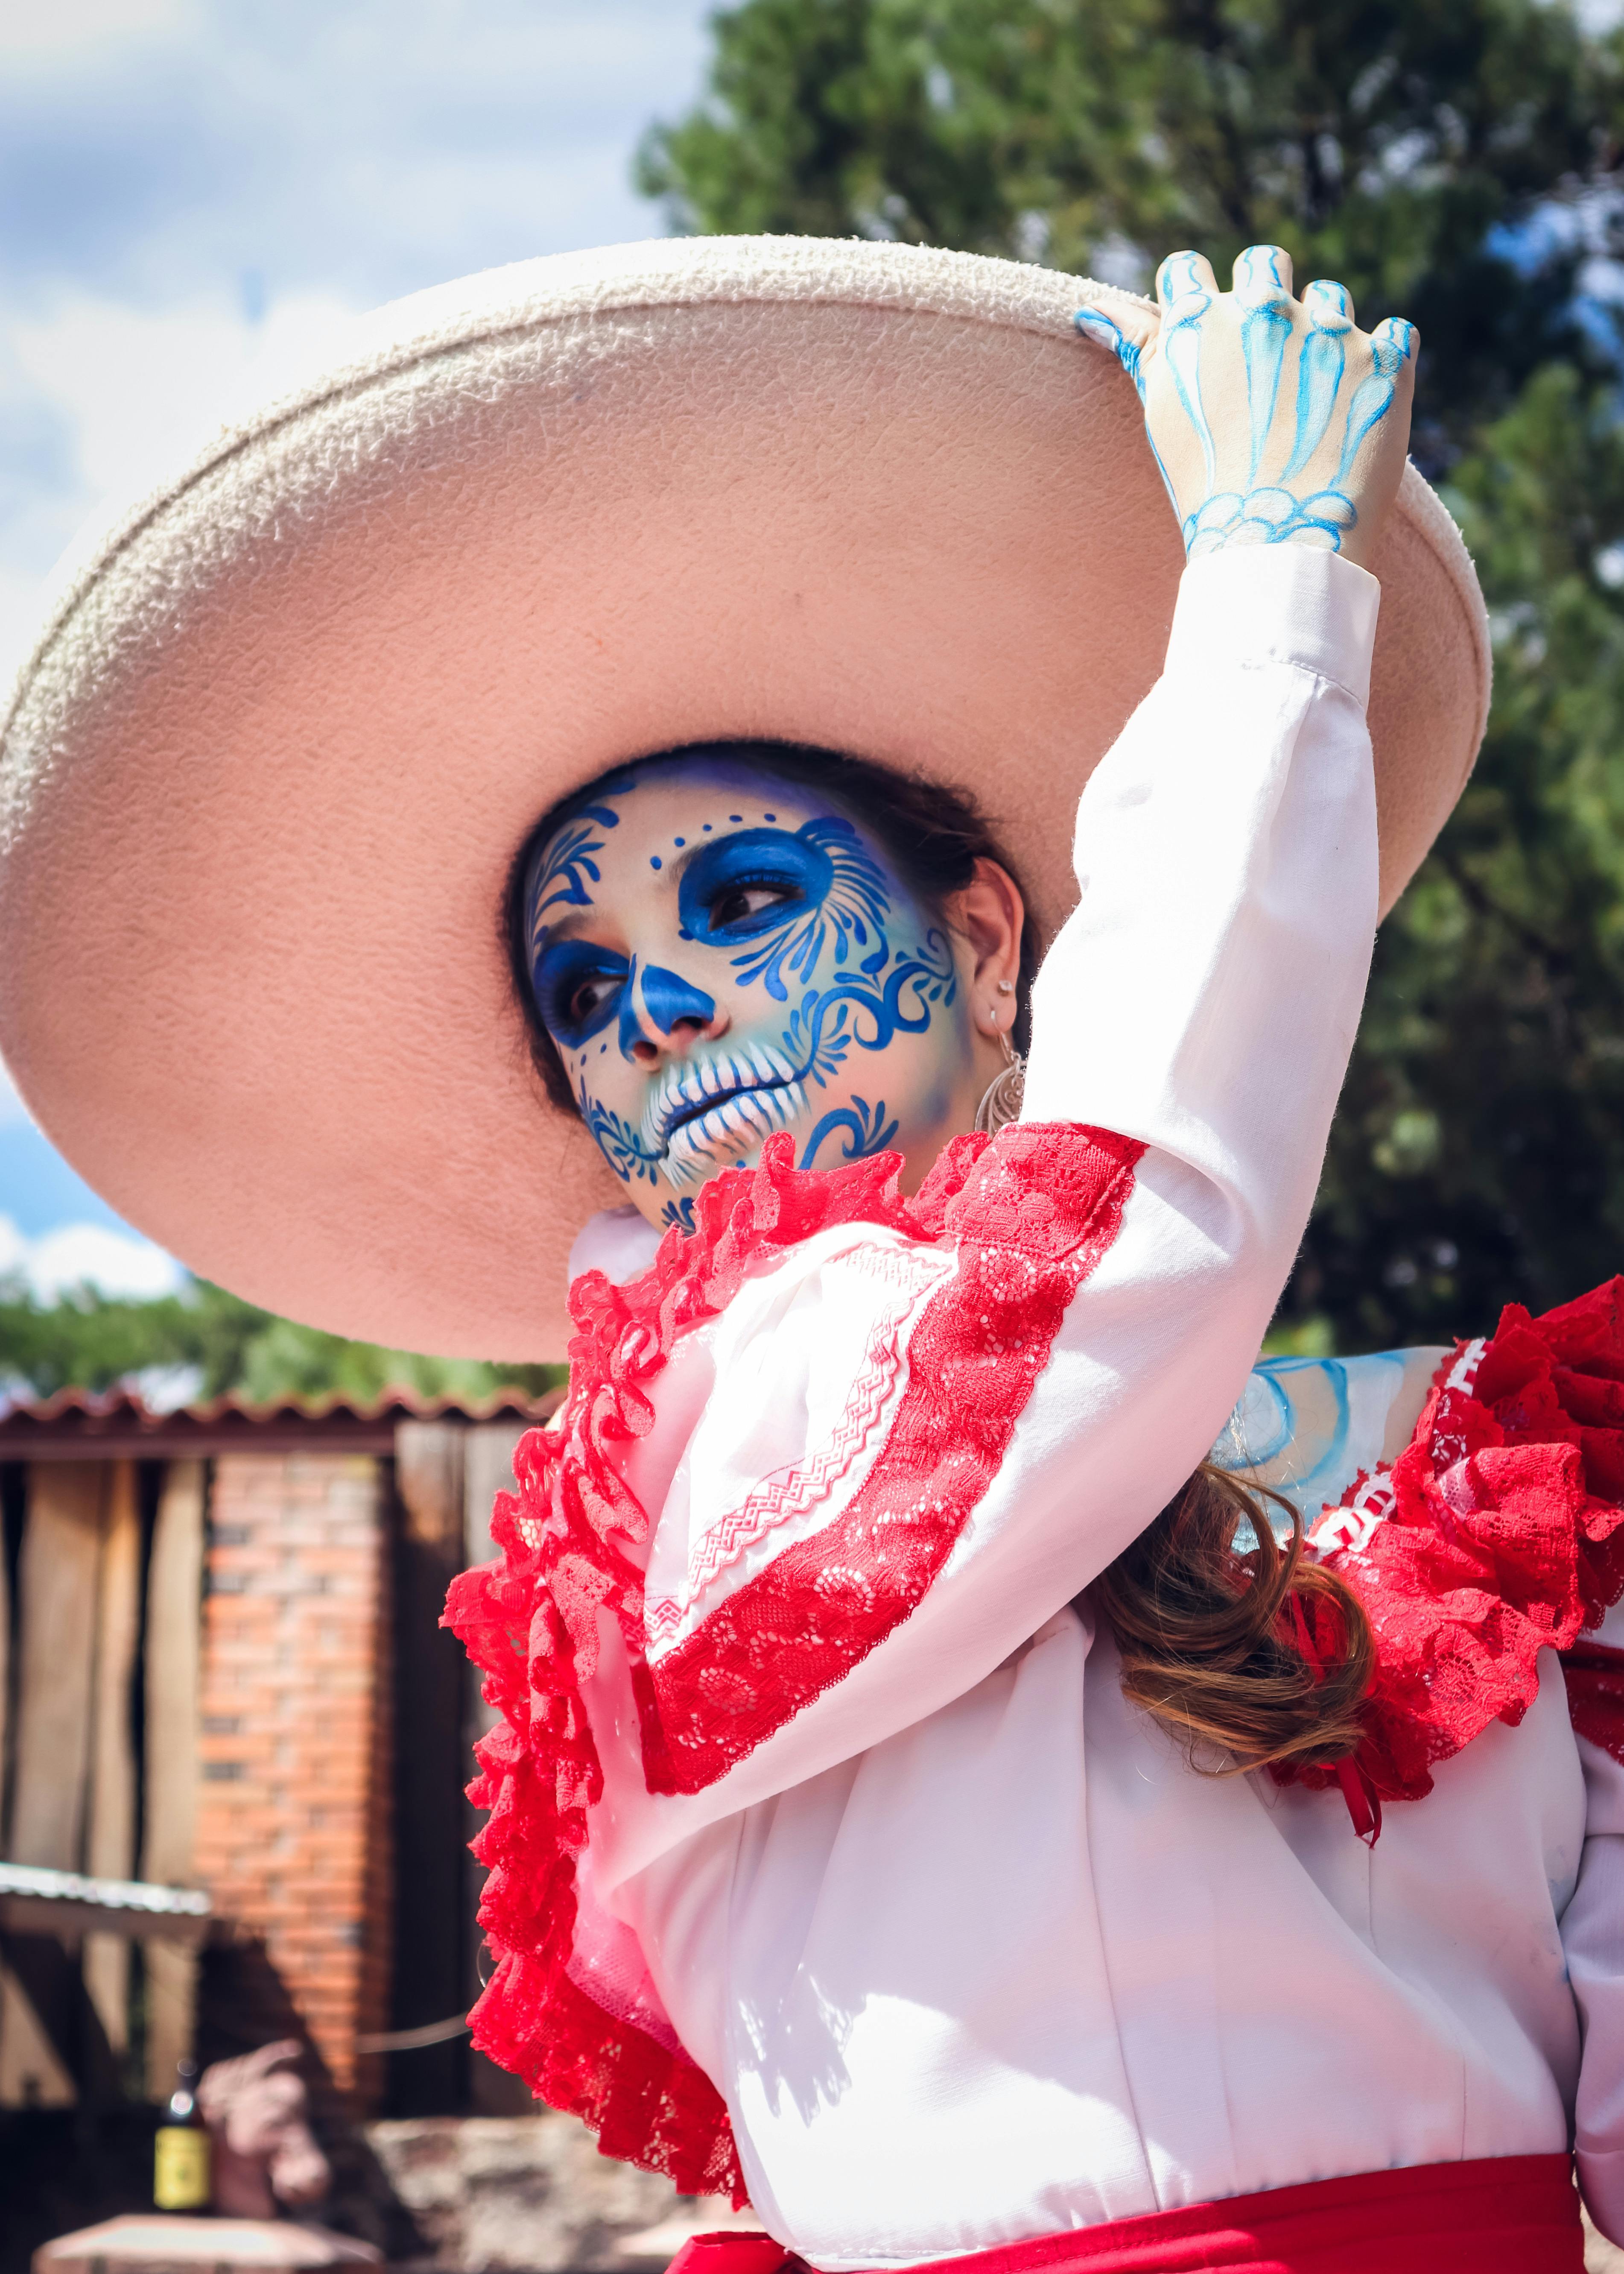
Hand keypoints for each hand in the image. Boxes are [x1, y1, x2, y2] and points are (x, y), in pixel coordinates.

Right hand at [1076, 246, 1416, 569]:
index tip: (1206, 337)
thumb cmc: (1208, 487)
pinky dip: (1382, 364)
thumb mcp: (1162, 414)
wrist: (1278, 546)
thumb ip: (1139, 350)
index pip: (1188, 270)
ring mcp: (1331, 329)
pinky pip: (1396, 334)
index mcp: (1202, 320)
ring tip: (1314, 400)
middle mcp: (1265, 307)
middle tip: (1267, 362)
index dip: (1194, 298)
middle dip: (1264, 297)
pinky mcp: (1387, 358)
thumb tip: (1092, 312)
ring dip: (1324, 334)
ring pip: (1330, 297)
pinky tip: (1359, 407)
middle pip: (1264, 262)